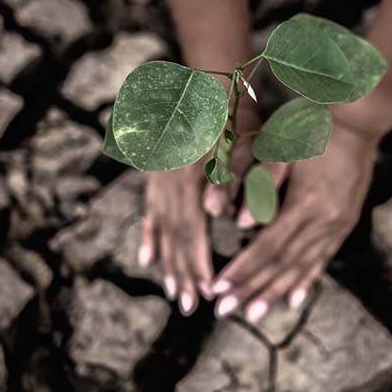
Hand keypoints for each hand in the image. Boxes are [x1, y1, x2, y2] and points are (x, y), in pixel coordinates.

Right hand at [137, 106, 259, 315]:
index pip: (193, 229)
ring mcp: (160, 178)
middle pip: (175, 235)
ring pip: (162, 228)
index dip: (199, 262)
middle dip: (182, 273)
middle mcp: (170, 181)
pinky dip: (150, 237)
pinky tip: (147, 259)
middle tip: (189, 307)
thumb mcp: (243, 143)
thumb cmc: (237, 116)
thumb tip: (215, 213)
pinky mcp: (157, 174)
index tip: (208, 290)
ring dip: (167, 263)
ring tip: (172, 293)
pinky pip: (150, 211)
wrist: (211, 84)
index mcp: (193, 176)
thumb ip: (231, 177)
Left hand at [209, 118, 378, 321]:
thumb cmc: (312, 130)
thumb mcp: (282, 151)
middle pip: (282, 265)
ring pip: (302, 268)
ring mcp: (337, 226)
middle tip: (224, 312)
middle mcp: (323, 221)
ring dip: (275, 293)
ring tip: (253, 315)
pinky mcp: (345, 225)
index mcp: (305, 203)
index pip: (266, 247)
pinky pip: (323, 260)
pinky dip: (306, 281)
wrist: (357, 122)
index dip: (241, 271)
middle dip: (251, 290)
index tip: (218, 288)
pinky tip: (294, 301)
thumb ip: (261, 185)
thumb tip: (240, 223)